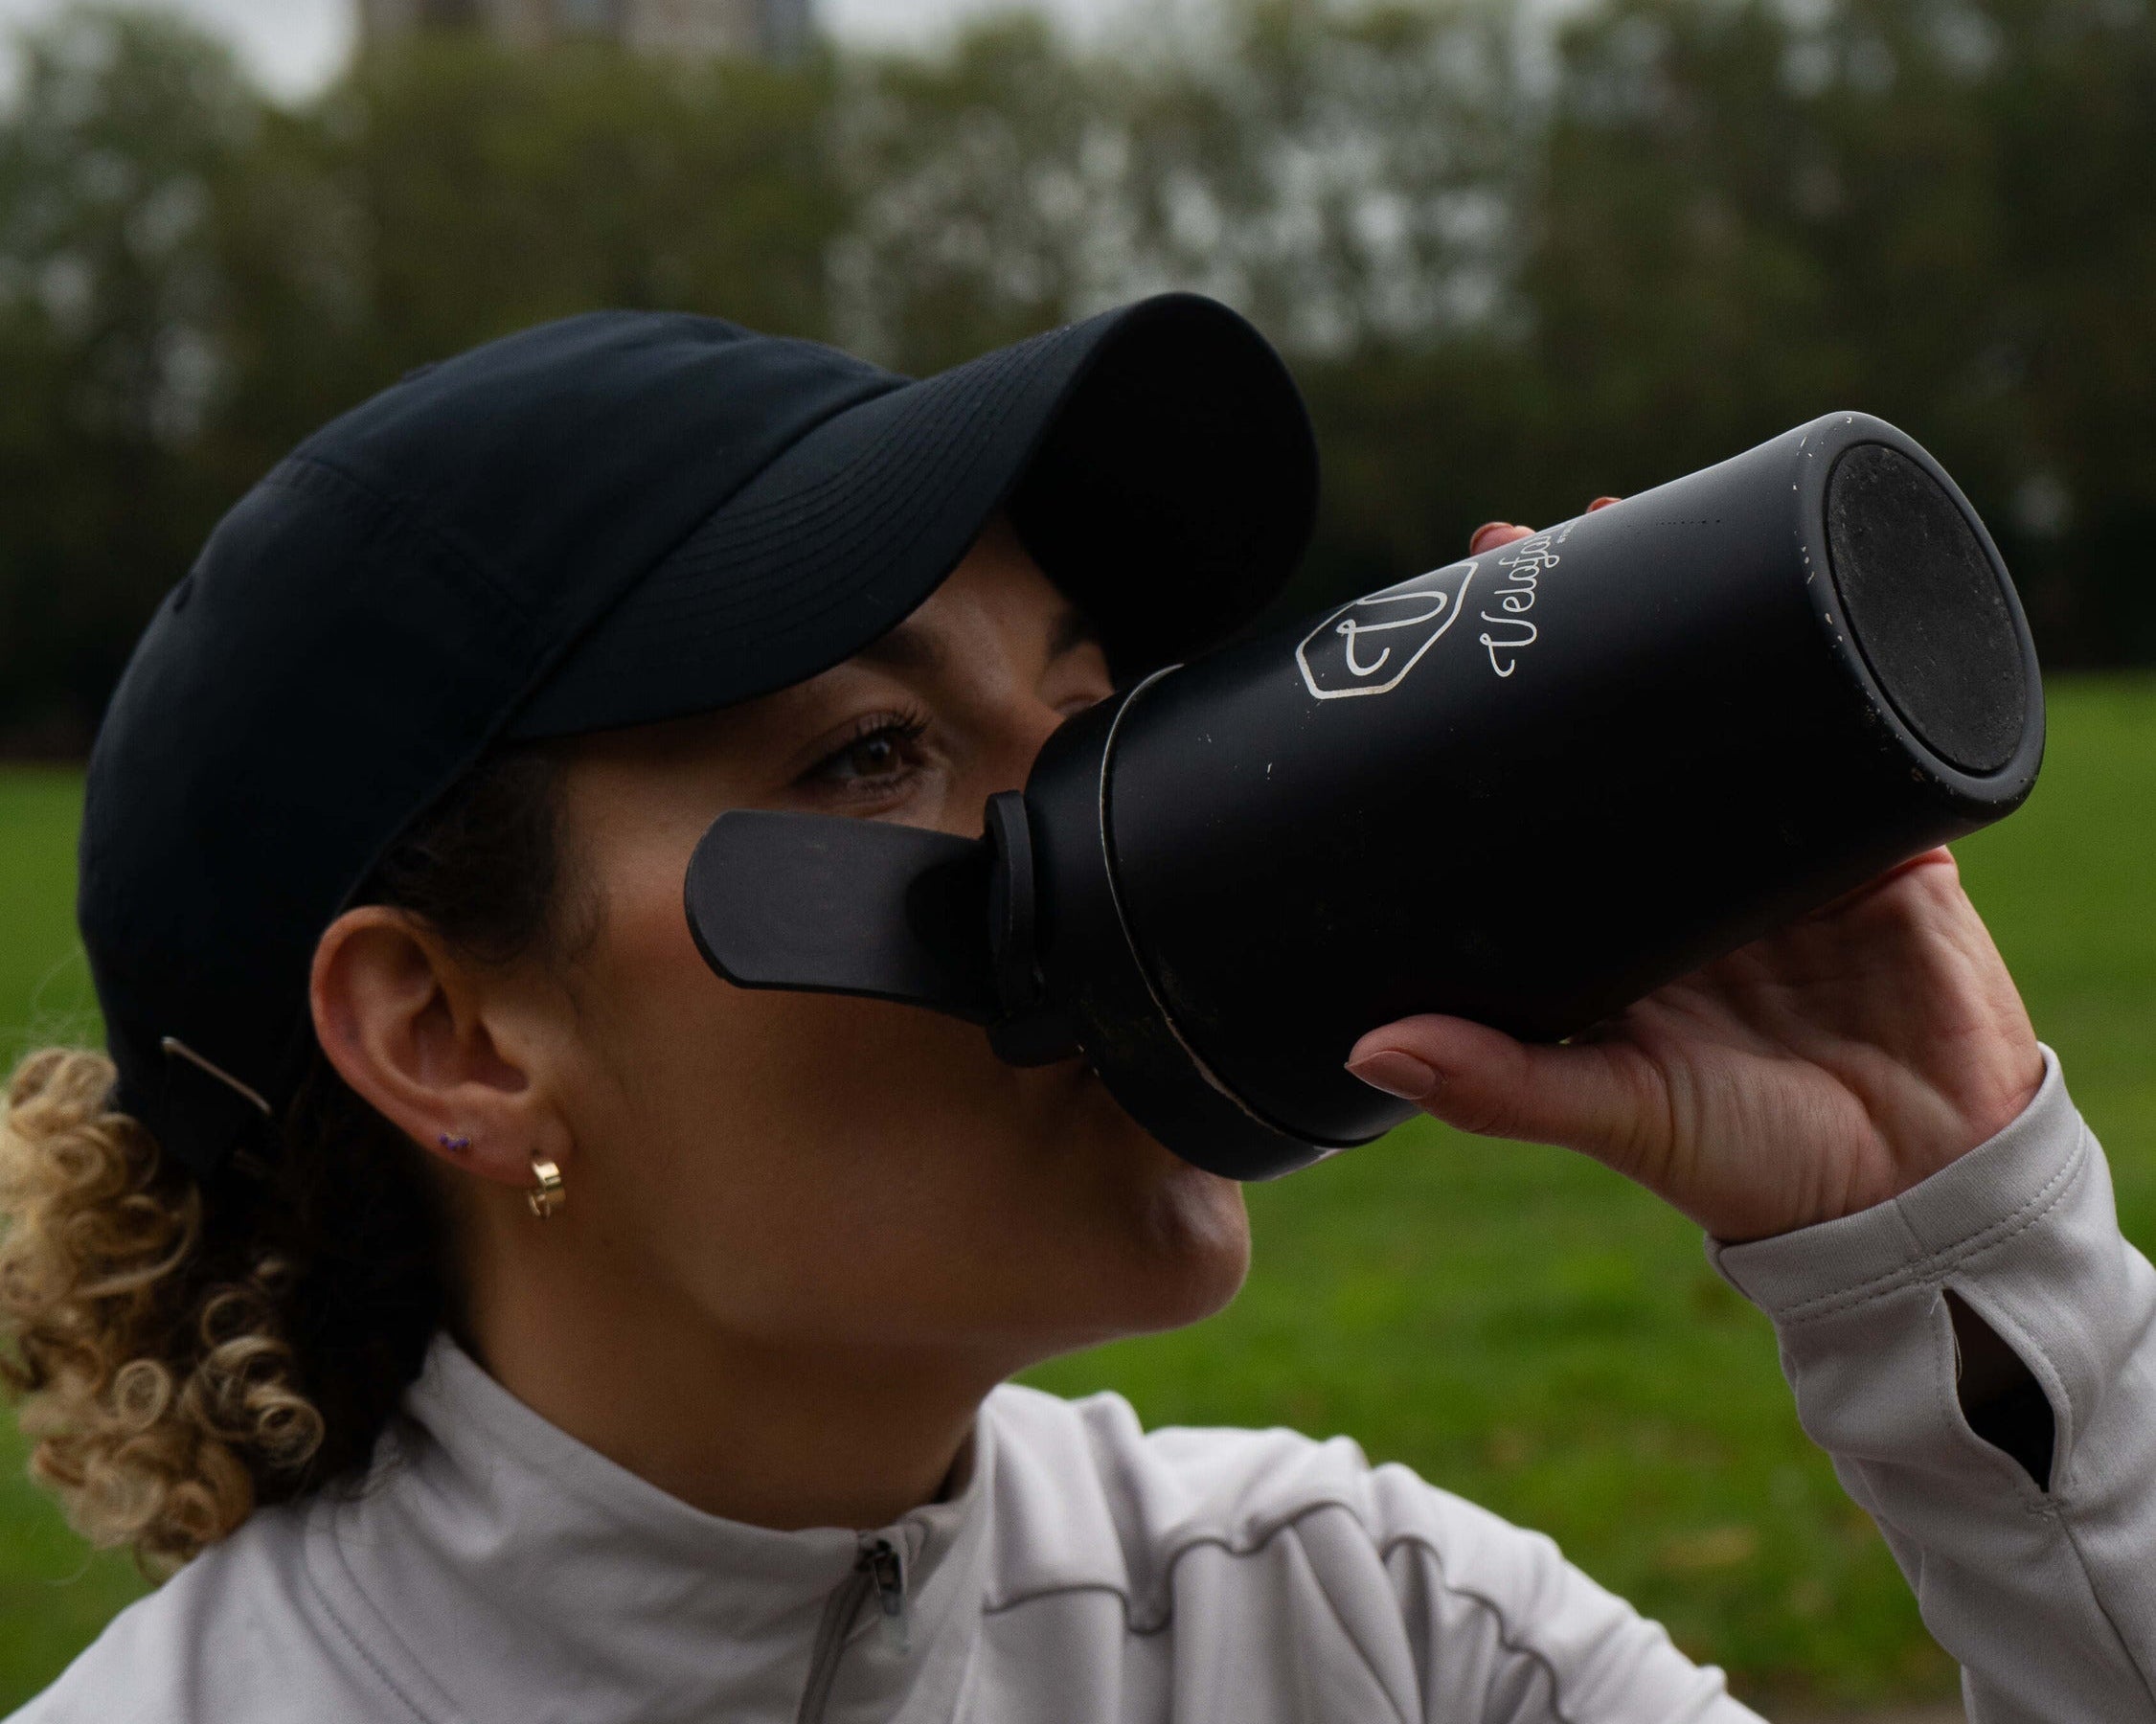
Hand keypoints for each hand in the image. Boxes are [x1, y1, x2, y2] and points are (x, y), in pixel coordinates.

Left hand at [1345, 514, 2044, 1243]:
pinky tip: (1783, 579)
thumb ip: (1498, 1089)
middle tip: (1523, 538)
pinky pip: (1851, 727)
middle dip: (1585, 621)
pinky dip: (1826, 658)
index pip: (1539, 787)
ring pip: (1728, 696)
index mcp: (1612, 917)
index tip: (1440, 628)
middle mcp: (1685, 866)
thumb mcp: (1615, 1110)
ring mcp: (1780, 838)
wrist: (1920, 1184)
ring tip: (1627, 515)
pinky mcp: (1879, 833)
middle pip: (1626, 716)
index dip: (1497, 710)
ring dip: (1688, 606)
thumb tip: (1364, 1050)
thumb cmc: (1751, 1158)